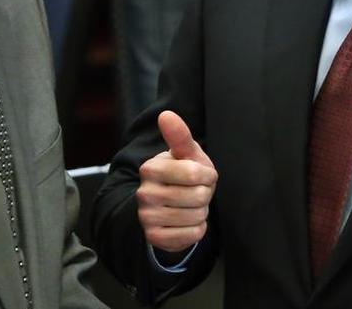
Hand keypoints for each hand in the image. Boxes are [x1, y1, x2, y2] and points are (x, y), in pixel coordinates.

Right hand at [136, 110, 217, 253]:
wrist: (169, 205)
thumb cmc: (183, 173)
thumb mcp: (186, 154)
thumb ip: (179, 135)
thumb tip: (166, 114)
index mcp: (150, 168)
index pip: (195, 173)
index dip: (207, 175)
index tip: (202, 174)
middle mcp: (144, 193)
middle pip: (198, 196)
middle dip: (205, 195)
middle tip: (195, 192)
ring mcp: (147, 217)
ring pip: (196, 217)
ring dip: (201, 212)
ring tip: (190, 205)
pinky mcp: (154, 237)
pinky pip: (191, 236)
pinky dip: (196, 229)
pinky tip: (187, 221)